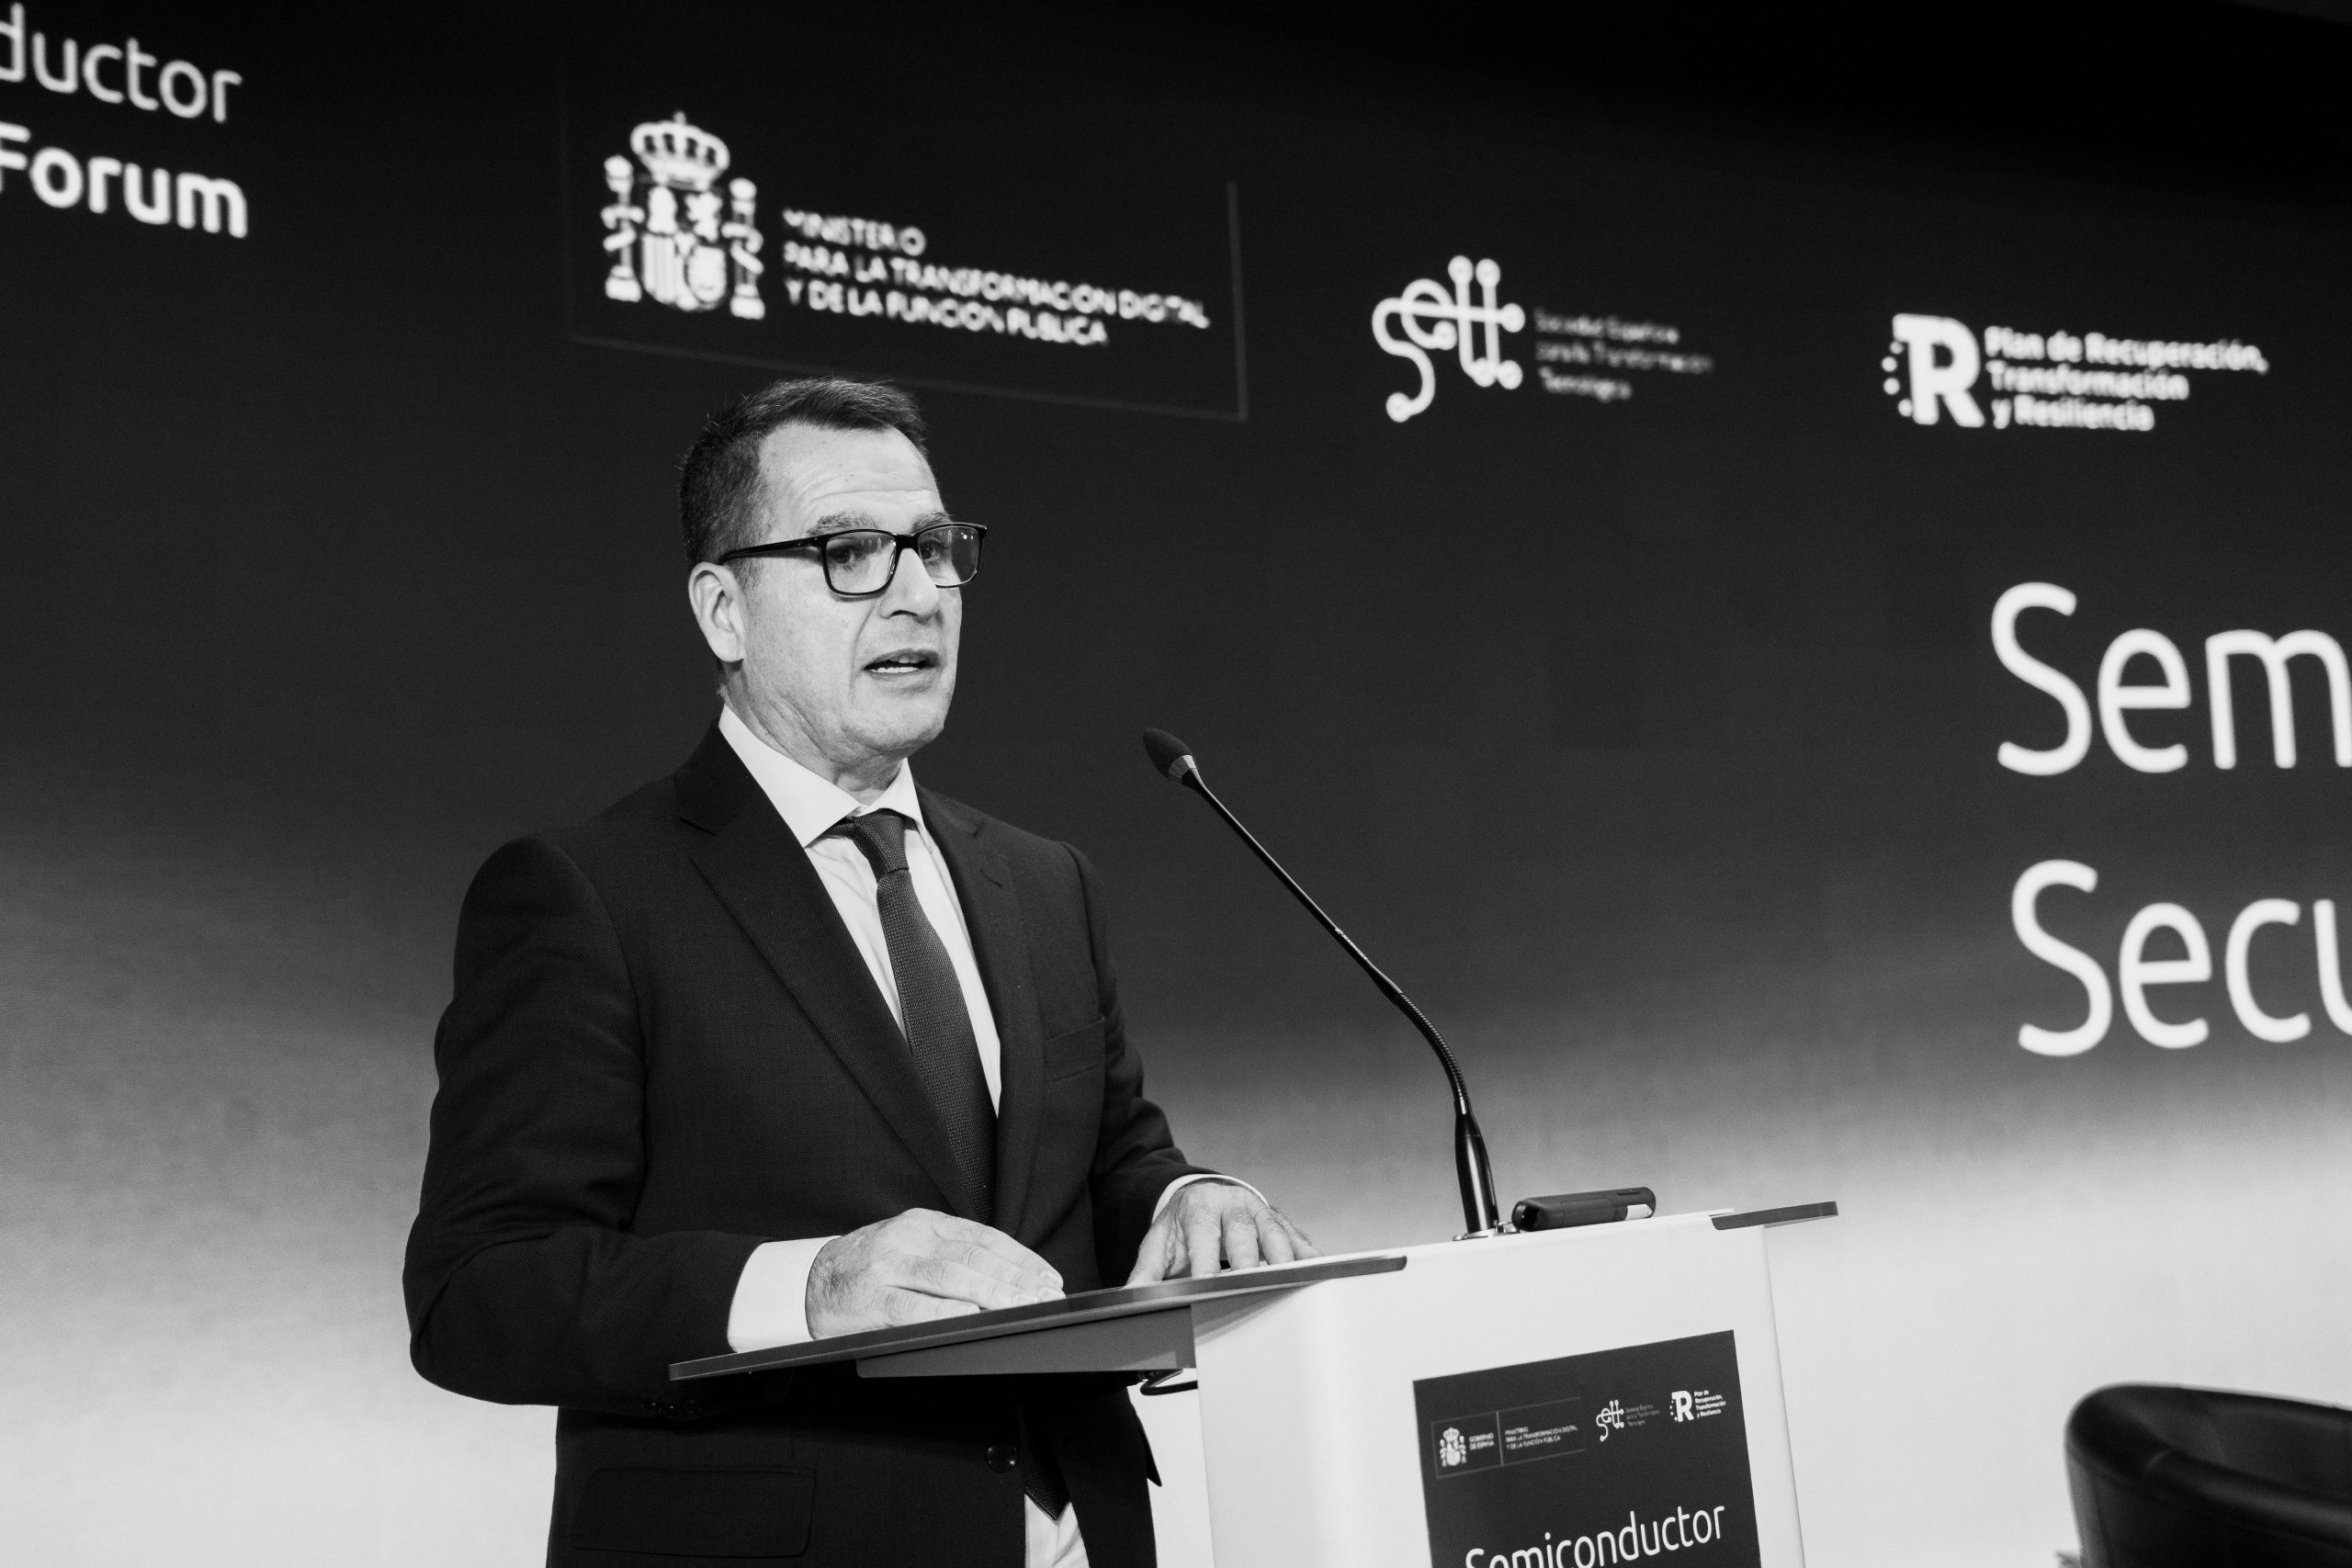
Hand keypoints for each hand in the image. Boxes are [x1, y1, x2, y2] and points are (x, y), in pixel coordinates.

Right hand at [806, 1208, 1063, 1337]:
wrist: (810, 1282)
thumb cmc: (870, 1269)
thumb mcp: (911, 1247)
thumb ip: (951, 1254)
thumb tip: (1007, 1278)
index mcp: (924, 1224)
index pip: (984, 1238)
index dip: (1021, 1258)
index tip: (1047, 1278)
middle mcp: (909, 1238)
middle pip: (974, 1257)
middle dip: (1015, 1279)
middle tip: (1045, 1297)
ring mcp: (889, 1266)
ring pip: (951, 1277)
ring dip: (992, 1293)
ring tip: (1022, 1306)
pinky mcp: (873, 1298)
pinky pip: (915, 1306)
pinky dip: (948, 1310)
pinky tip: (973, 1315)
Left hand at [1125, 1180, 1318, 1284]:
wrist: (1202, 1196)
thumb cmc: (1181, 1226)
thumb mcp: (1158, 1244)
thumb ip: (1146, 1272)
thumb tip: (1129, 1298)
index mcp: (1200, 1208)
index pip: (1204, 1236)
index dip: (1207, 1261)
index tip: (1209, 1284)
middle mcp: (1233, 1205)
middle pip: (1244, 1233)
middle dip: (1249, 1261)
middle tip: (1253, 1287)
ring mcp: (1259, 1211)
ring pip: (1275, 1233)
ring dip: (1284, 1259)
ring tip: (1290, 1283)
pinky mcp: (1279, 1221)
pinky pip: (1297, 1237)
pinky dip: (1308, 1255)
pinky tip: (1318, 1272)